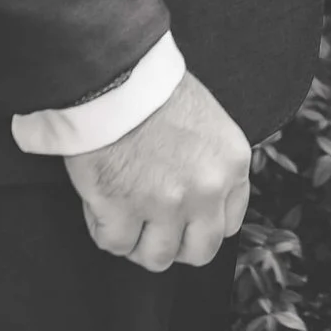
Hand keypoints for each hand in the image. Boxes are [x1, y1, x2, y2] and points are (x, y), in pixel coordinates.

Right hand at [64, 71, 251, 272]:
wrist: (112, 73)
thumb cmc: (152, 88)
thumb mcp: (206, 121)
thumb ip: (209, 163)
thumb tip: (196, 196)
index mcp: (231, 164)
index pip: (228, 224)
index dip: (200, 225)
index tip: (183, 218)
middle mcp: (206, 189)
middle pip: (199, 251)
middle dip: (174, 244)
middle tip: (151, 226)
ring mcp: (165, 203)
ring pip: (157, 257)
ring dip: (137, 242)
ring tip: (123, 217)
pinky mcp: (122, 208)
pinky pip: (115, 244)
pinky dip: (103, 229)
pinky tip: (99, 205)